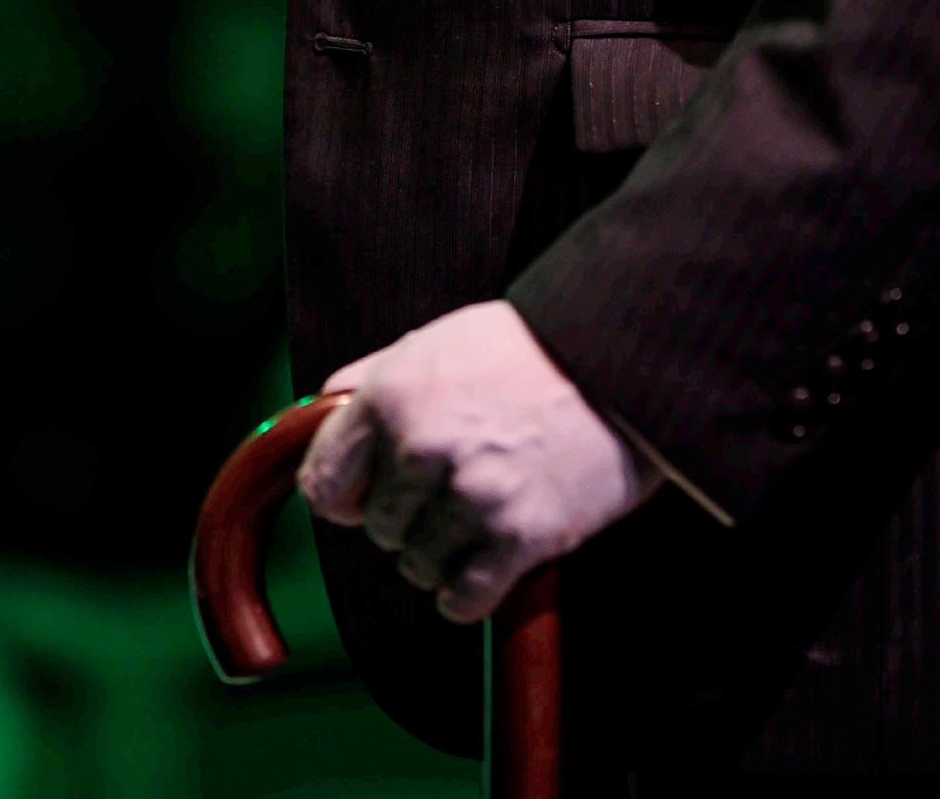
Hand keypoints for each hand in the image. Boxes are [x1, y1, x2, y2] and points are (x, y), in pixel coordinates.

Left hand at [296, 300, 662, 624]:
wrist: (620, 361)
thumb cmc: (526, 348)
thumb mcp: (433, 342)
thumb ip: (370, 379)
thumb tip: (319, 412)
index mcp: (391, 396)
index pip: (324, 480)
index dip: (342, 497)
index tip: (359, 503)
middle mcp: (422, 446)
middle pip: (376, 527)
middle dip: (403, 519)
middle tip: (445, 497)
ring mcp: (473, 494)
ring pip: (417, 565)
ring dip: (438, 557)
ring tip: (473, 525)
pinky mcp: (524, 535)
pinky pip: (465, 598)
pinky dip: (465, 597)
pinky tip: (480, 574)